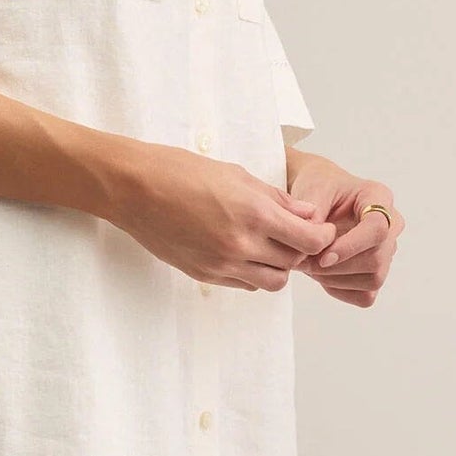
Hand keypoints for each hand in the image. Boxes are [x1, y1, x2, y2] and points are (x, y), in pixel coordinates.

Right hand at [105, 141, 336, 290]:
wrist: (133, 189)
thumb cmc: (180, 171)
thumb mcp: (236, 174)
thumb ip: (276, 198)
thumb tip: (308, 214)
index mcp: (253, 213)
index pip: (309, 241)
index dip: (321, 236)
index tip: (319, 227)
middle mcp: (240, 244)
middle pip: (293, 263)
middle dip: (300, 249)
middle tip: (294, 233)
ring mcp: (221, 264)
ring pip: (272, 282)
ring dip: (278, 266)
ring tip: (268, 246)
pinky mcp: (204, 275)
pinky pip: (244, 284)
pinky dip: (253, 272)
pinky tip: (243, 251)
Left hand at [284, 153, 404, 306]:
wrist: (318, 196)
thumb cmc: (318, 186)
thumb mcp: (311, 189)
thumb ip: (311, 213)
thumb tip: (312, 243)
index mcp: (379, 197)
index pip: (377, 229)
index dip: (351, 247)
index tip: (323, 256)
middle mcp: (391, 225)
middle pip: (377, 259)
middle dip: (337, 267)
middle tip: (303, 262)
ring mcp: (387, 250)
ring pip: (373, 280)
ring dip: (336, 279)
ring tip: (309, 265)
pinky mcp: (377, 271)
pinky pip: (365, 295)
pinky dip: (340, 290)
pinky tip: (321, 275)